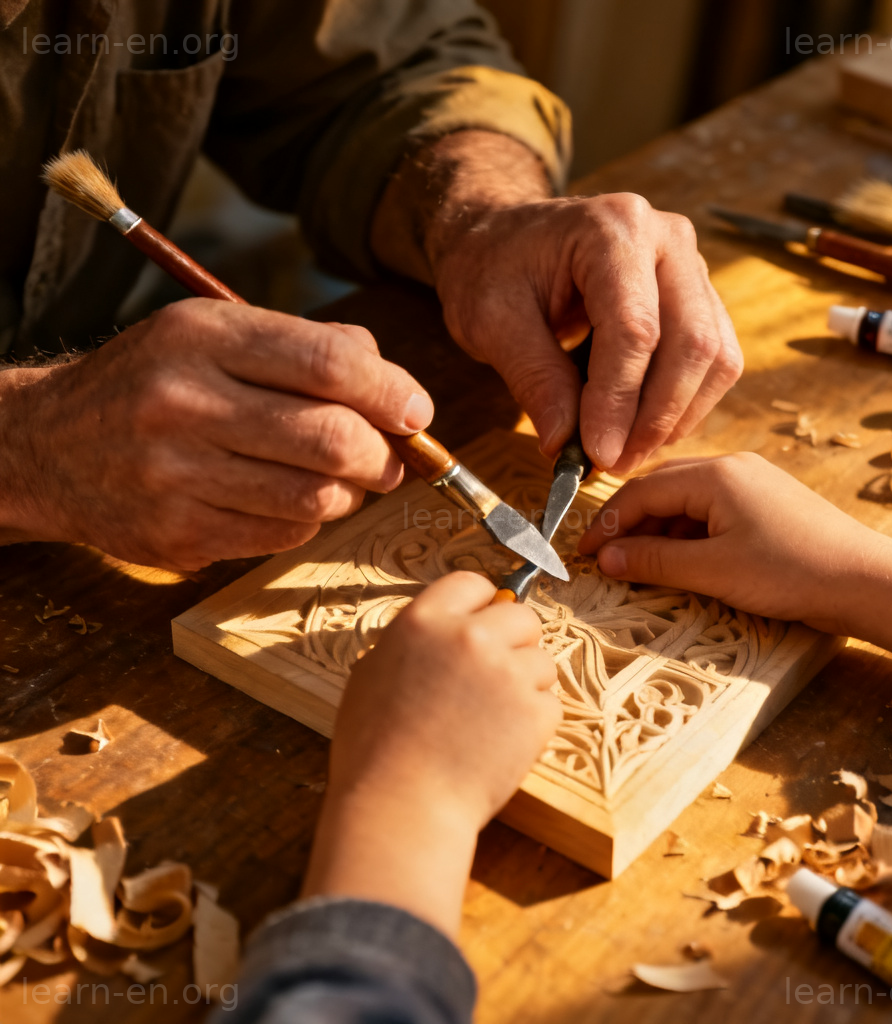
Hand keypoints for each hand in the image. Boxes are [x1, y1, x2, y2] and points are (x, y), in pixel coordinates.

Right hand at [0, 299, 432, 569]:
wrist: (51, 447)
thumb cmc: (156, 383)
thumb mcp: (215, 334)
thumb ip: (309, 345)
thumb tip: (399, 389)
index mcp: (201, 337)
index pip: (329, 363)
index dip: (392, 393)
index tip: (417, 412)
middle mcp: (184, 403)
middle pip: (333, 440)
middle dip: (384, 455)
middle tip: (391, 458)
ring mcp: (176, 476)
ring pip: (317, 498)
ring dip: (351, 493)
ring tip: (341, 478)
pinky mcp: (177, 535)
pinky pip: (285, 534)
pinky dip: (308, 520)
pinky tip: (288, 499)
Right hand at [302, 572, 559, 936]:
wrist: (400, 807)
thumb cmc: (374, 751)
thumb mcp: (372, 674)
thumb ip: (412, 642)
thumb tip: (440, 631)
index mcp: (425, 621)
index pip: (472, 583)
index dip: (481, 604)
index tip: (482, 622)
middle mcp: (470, 637)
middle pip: (521, 616)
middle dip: (515, 642)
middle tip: (497, 674)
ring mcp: (507, 673)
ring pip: (542, 660)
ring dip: (526, 684)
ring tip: (493, 718)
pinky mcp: (534, 712)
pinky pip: (550, 703)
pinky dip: (534, 722)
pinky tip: (503, 742)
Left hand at [371, 132, 741, 474]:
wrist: (503, 238)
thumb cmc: (490, 268)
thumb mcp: (491, 321)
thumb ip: (534, 378)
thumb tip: (565, 445)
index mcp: (612, 230)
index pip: (635, 330)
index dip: (620, 401)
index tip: (598, 454)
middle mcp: (666, 239)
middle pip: (692, 343)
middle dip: (655, 417)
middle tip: (615, 464)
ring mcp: (689, 264)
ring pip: (715, 356)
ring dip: (676, 416)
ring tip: (626, 451)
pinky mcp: (697, 295)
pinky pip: (714, 358)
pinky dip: (684, 403)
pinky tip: (641, 427)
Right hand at [578, 453, 891, 673]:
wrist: (867, 582)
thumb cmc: (792, 572)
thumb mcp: (713, 570)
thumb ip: (654, 561)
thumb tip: (605, 559)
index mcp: (716, 473)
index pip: (642, 490)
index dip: (607, 523)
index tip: (583, 553)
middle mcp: (732, 467)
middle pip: (661, 488)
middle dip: (628, 524)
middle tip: (603, 558)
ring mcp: (752, 483)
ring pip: (685, 500)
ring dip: (657, 531)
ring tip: (637, 565)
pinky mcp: (766, 504)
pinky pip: (710, 511)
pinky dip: (685, 534)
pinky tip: (678, 560)